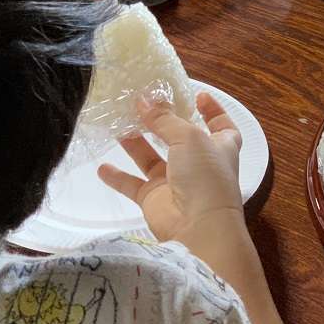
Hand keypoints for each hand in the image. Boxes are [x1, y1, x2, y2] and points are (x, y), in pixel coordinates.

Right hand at [99, 93, 242, 242]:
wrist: (199, 228)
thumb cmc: (205, 176)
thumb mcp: (189, 138)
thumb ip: (165, 119)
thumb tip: (144, 100)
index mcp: (220, 146)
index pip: (220, 125)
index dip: (212, 110)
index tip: (198, 95)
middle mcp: (199, 163)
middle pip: (179, 138)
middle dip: (162, 121)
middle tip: (139, 102)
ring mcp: (176, 182)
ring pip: (152, 158)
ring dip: (135, 142)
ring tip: (117, 123)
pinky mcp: (155, 199)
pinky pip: (133, 185)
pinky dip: (118, 177)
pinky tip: (102, 167)